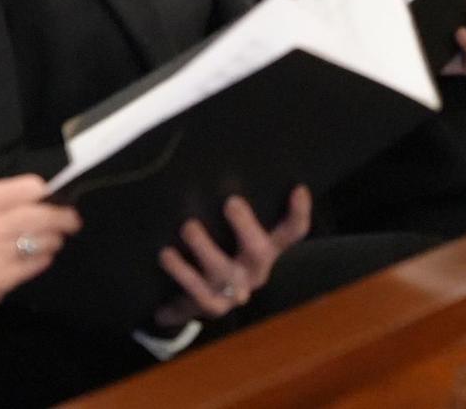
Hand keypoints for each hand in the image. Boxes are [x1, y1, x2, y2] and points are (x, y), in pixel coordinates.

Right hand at [0, 175, 81, 336]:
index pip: (31, 188)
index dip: (48, 193)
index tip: (56, 198)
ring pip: (44, 242)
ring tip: (51, 241)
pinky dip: (41, 260)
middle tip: (72, 221)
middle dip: (65, 218)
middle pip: (44, 215)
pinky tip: (35, 258)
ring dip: (53, 241)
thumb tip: (45, 197)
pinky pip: (34, 266)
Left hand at [153, 187, 311, 325]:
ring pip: (223, 271)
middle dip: (246, 226)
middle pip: (259, 250)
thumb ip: (237, 210)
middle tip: (231, 202)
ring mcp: (236, 291)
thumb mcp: (234, 236)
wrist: (200, 301)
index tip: (298, 189)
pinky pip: (198, 292)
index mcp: (268, 248)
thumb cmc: (221, 252)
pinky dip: (182, 272)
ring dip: (205, 248)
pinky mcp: (213, 307)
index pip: (292, 232)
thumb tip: (227, 158)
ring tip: (188, 227)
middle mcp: (256, 269)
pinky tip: (166, 254)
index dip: (299, 213)